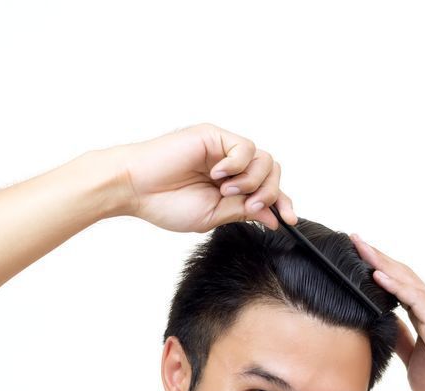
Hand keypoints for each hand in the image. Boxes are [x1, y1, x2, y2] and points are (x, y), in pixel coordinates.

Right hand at [112, 122, 297, 232]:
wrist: (135, 189)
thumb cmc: (165, 203)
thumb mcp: (213, 215)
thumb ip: (243, 211)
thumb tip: (274, 217)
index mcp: (231, 186)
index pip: (268, 190)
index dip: (283, 203)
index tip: (289, 220)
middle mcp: (231, 166)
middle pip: (272, 172)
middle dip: (269, 193)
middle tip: (250, 206)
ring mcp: (223, 149)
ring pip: (264, 159)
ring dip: (251, 181)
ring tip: (225, 190)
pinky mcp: (214, 136)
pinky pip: (245, 148)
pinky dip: (237, 164)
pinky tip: (217, 174)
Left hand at [348, 233, 424, 390]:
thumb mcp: (414, 360)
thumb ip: (402, 341)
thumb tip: (384, 327)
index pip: (399, 286)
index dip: (378, 270)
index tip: (355, 257)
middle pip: (401, 275)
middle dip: (376, 257)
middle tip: (352, 239)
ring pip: (407, 281)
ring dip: (382, 262)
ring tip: (360, 247)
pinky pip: (416, 300)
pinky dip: (396, 285)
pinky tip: (378, 275)